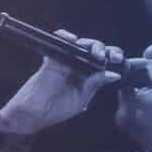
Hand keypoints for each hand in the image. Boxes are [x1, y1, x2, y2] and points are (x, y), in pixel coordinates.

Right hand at [0, 33, 122, 134]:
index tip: (118, 61)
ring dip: (90, 44)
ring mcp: (64, 62)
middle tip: (104, 57)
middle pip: (94, 50)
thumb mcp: (80, 100)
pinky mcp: (52, 59)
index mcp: (87, 77)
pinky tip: (73, 40)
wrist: (32, 115)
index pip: (103, 63)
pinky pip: (58, 42)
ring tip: (94, 53)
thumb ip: (95, 84)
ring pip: (80, 44)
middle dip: (103, 50)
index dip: (112, 58)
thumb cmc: (55, 110)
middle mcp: (77, 67)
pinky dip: (64, 36)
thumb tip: (115, 74)